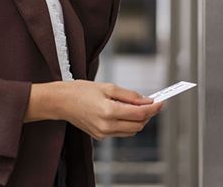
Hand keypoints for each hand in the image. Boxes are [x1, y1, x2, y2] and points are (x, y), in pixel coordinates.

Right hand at [26, 80, 164, 139]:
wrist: (61, 102)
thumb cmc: (81, 91)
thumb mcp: (108, 87)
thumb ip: (130, 95)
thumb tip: (147, 101)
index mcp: (109, 111)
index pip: (139, 114)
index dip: (153, 108)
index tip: (161, 102)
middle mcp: (106, 126)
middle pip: (138, 125)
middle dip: (147, 115)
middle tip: (150, 102)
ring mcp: (103, 133)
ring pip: (131, 131)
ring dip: (137, 120)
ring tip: (135, 106)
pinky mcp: (99, 136)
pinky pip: (120, 132)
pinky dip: (126, 123)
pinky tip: (123, 112)